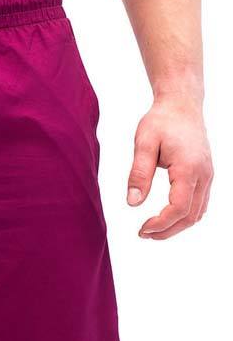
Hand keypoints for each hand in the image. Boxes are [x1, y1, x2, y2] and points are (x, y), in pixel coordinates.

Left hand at [127, 99, 212, 239]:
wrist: (181, 106)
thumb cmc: (161, 122)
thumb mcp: (143, 144)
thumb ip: (139, 174)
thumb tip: (133, 203)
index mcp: (189, 169)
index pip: (179, 208)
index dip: (161, 224)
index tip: (141, 229)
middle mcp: (204, 175)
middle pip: (191, 215)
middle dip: (168, 230)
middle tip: (143, 234)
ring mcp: (208, 176)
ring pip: (198, 212)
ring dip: (177, 226)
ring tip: (152, 230)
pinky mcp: (205, 175)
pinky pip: (200, 203)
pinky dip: (185, 216)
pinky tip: (167, 218)